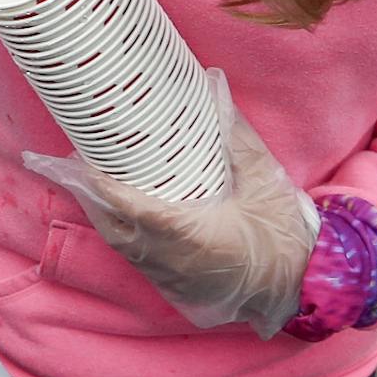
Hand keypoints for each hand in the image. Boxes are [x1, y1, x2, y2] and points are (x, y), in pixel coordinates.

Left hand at [21, 71, 318, 337]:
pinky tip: (122, 213)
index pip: (126, 205)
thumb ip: (236, 135)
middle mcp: (168, 259)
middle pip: (110, 225)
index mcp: (186, 233)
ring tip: (90, 180)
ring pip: (119, 244)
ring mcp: (169, 277)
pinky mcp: (175, 288)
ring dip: (102, 213)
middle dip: (87, 194)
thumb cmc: (286, 238)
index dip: (96, 182)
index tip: (77, 158)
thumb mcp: (265, 181)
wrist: (305, 290)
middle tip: (71, 162)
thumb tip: (213, 86)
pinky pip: (135, 258)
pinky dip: (121, 233)